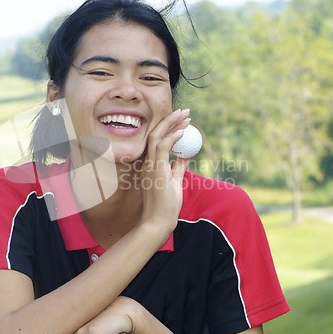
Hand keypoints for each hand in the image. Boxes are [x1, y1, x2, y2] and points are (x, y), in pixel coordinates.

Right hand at [138, 109, 190, 233]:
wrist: (158, 222)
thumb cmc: (165, 206)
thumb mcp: (174, 182)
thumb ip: (177, 166)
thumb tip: (185, 154)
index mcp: (149, 165)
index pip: (157, 140)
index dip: (168, 127)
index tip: (181, 120)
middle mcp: (146, 162)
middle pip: (155, 133)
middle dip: (170, 120)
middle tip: (185, 111)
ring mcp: (149, 165)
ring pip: (157, 136)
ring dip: (172, 124)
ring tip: (186, 115)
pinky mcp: (155, 169)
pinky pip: (161, 147)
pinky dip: (172, 137)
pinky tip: (182, 130)